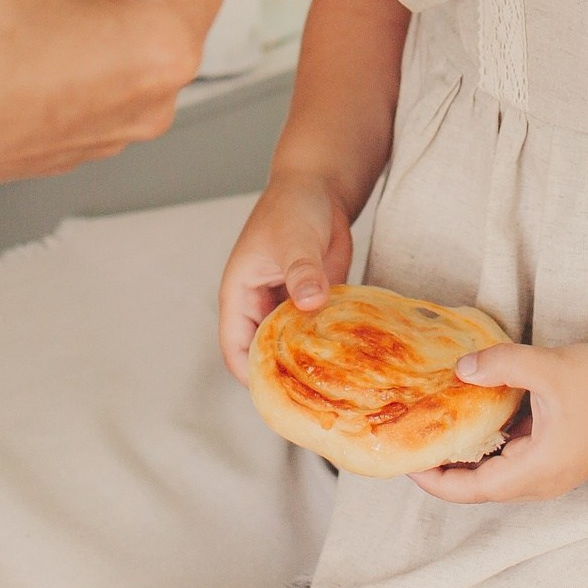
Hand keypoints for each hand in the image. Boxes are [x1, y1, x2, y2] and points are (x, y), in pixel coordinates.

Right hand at [217, 175, 353, 381]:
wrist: (320, 187)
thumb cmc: (293, 206)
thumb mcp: (294, 240)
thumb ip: (302, 271)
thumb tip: (310, 302)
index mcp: (240, 294)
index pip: (236, 348)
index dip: (251, 375)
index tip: (278, 396)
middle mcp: (260, 306)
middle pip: (264, 354)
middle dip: (284, 375)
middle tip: (314, 399)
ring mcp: (287, 306)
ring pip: (292, 346)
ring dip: (309, 361)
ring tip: (335, 386)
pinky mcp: (313, 302)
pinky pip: (317, 332)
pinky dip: (329, 345)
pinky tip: (351, 361)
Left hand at [410, 341, 587, 503]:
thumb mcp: (547, 367)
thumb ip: (500, 366)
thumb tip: (460, 369)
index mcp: (538, 471)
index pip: (472, 489)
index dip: (435, 480)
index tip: (406, 462)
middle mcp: (544, 481)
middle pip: (481, 486)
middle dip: (445, 470)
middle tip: (412, 444)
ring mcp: (554, 471)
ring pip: (498, 472)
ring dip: (468, 457)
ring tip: (435, 432)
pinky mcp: (561, 456)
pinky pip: (516, 458)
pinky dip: (492, 444)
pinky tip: (474, 417)